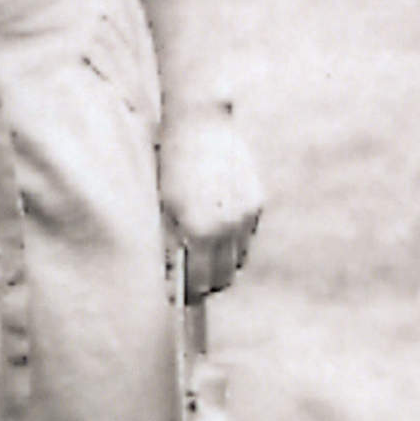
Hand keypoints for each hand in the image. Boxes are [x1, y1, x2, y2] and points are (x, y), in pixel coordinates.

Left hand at [157, 105, 262, 301]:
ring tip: (203, 256)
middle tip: (192, 283)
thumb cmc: (171, 165)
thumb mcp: (162, 206)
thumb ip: (169, 245)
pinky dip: (234, 241)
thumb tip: (171, 279)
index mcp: (199, 230)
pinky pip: (247, 236)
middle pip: (224, 278)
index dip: (187, 294)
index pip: (199, 283)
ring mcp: (246, 215)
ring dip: (223, 264)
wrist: (200, 124)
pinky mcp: (257, 202)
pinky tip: (217, 228)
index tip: (179, 297)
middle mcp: (228, 227)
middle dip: (207, 285)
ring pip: (239, 259)